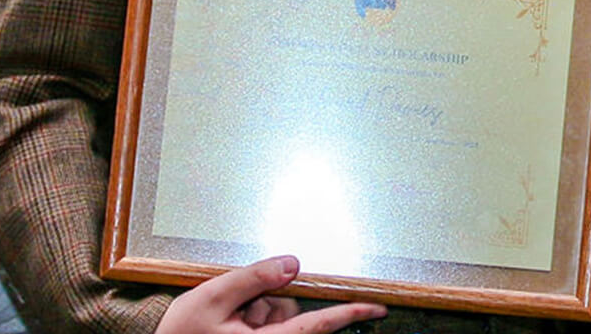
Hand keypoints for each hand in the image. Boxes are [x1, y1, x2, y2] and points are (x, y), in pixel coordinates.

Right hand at [156, 255, 385, 332]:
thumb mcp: (213, 297)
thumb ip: (255, 277)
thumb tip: (293, 264)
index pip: (317, 326)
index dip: (350, 314)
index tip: (378, 307)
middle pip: (292, 314)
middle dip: (270, 301)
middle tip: (236, 306)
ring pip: (277, 316)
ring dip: (257, 309)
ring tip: (225, 318)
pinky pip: (265, 322)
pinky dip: (251, 316)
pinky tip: (228, 322)